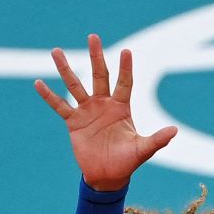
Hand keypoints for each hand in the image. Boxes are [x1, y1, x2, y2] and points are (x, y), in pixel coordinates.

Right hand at [35, 35, 176, 191]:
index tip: (126, 51)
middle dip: (96, 57)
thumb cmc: (127, 162)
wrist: (108, 176)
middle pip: (99, 75)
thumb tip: (174, 131)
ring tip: (56, 51)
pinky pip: (59, 106)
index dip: (125, 68)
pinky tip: (38, 83)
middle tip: (92, 37)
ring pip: (75, 85)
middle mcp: (104, 104)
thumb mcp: (143, 150)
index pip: (124, 82)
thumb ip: (157, 139)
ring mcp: (87, 111)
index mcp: (122, 107)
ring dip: (66, 69)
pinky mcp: (73, 121)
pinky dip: (49, 95)